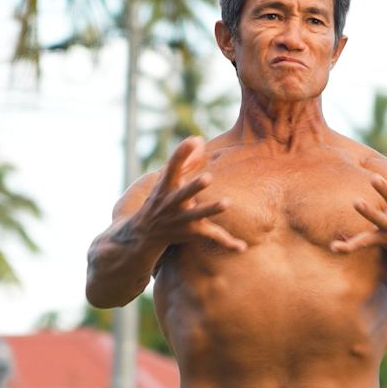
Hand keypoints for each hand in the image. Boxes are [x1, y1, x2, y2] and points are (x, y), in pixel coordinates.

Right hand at [126, 136, 247, 252]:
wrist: (144, 233)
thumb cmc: (160, 199)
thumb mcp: (166, 180)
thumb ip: (184, 160)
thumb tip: (198, 140)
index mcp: (167, 186)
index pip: (172, 166)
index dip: (181, 153)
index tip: (192, 140)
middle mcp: (173, 202)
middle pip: (184, 193)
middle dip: (194, 186)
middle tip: (208, 177)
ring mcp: (182, 219)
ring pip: (198, 215)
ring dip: (210, 209)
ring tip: (226, 203)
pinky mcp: (192, 233)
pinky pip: (211, 237)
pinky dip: (227, 243)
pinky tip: (242, 247)